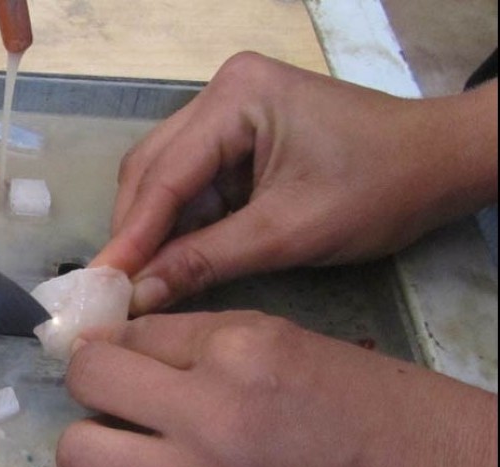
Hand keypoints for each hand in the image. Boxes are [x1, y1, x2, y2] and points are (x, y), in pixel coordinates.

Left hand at [57, 311, 497, 466]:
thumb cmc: (385, 414)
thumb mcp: (295, 345)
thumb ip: (206, 343)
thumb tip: (121, 347)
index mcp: (240, 345)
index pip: (126, 332)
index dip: (121, 351)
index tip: (129, 370)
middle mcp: (214, 407)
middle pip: (86, 382)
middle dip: (96, 392)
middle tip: (123, 411)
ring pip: (79, 456)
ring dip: (97, 457)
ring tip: (134, 464)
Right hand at [93, 52, 498, 314]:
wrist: (443, 167)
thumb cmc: (378, 191)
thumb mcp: (288, 233)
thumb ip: (206, 261)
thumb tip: (138, 296)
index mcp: (236, 98)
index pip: (164, 176)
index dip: (130, 236)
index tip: (99, 286)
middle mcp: (221, 94)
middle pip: (151, 170)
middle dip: (135, 232)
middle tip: (112, 291)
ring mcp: (228, 113)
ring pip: (165, 178)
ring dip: (154, 231)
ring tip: (135, 283)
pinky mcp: (238, 137)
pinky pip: (192, 184)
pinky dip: (181, 225)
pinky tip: (170, 262)